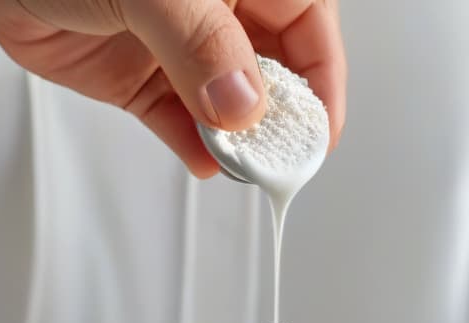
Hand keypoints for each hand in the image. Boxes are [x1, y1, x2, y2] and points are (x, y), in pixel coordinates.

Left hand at [0, 0, 345, 175]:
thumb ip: (199, 41)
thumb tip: (241, 101)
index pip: (307, 25)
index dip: (322, 79)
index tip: (318, 129)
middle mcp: (218, 10)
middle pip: (275, 70)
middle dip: (279, 115)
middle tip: (278, 154)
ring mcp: (183, 50)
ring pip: (230, 104)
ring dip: (238, 138)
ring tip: (240, 163)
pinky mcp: (146, 83)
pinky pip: (182, 122)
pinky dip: (195, 146)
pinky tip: (205, 162)